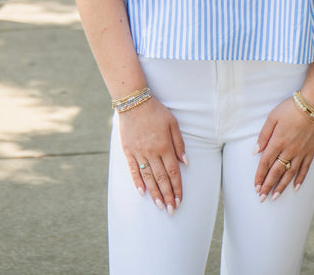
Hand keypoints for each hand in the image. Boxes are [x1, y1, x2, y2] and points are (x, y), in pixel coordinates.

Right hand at [119, 96, 187, 213]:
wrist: (133, 101)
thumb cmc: (156, 111)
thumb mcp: (173, 123)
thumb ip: (179, 143)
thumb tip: (185, 163)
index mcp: (165, 146)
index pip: (173, 172)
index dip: (177, 188)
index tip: (180, 200)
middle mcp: (152, 152)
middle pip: (161, 179)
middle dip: (168, 196)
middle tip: (172, 210)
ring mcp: (139, 153)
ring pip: (148, 178)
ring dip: (155, 194)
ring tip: (160, 206)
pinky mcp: (128, 151)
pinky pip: (133, 170)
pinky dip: (138, 183)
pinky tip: (142, 194)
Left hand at [253, 97, 313, 200]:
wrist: (313, 105)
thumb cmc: (290, 108)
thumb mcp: (272, 117)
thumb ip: (263, 135)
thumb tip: (256, 151)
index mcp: (277, 142)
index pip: (265, 163)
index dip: (260, 176)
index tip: (255, 187)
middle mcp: (289, 150)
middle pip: (276, 172)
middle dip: (268, 186)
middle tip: (262, 198)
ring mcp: (301, 152)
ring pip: (290, 174)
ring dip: (281, 187)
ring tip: (275, 197)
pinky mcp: (311, 152)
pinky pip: (305, 169)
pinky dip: (300, 180)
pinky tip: (296, 188)